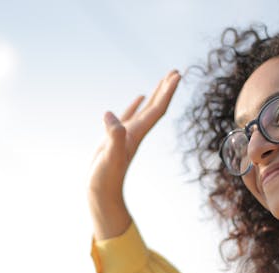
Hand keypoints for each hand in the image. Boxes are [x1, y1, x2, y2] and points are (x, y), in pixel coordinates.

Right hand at [89, 70, 180, 239]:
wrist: (101, 194)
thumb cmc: (105, 178)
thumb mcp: (109, 156)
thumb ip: (113, 136)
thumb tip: (110, 115)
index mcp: (136, 134)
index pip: (157, 109)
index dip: (167, 92)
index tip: (177, 75)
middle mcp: (136, 133)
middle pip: (156, 107)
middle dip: (165, 89)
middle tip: (176, 71)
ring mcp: (126, 135)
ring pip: (145, 110)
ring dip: (155, 94)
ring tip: (163, 80)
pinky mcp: (115, 138)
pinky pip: (129, 116)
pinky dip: (135, 105)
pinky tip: (139, 97)